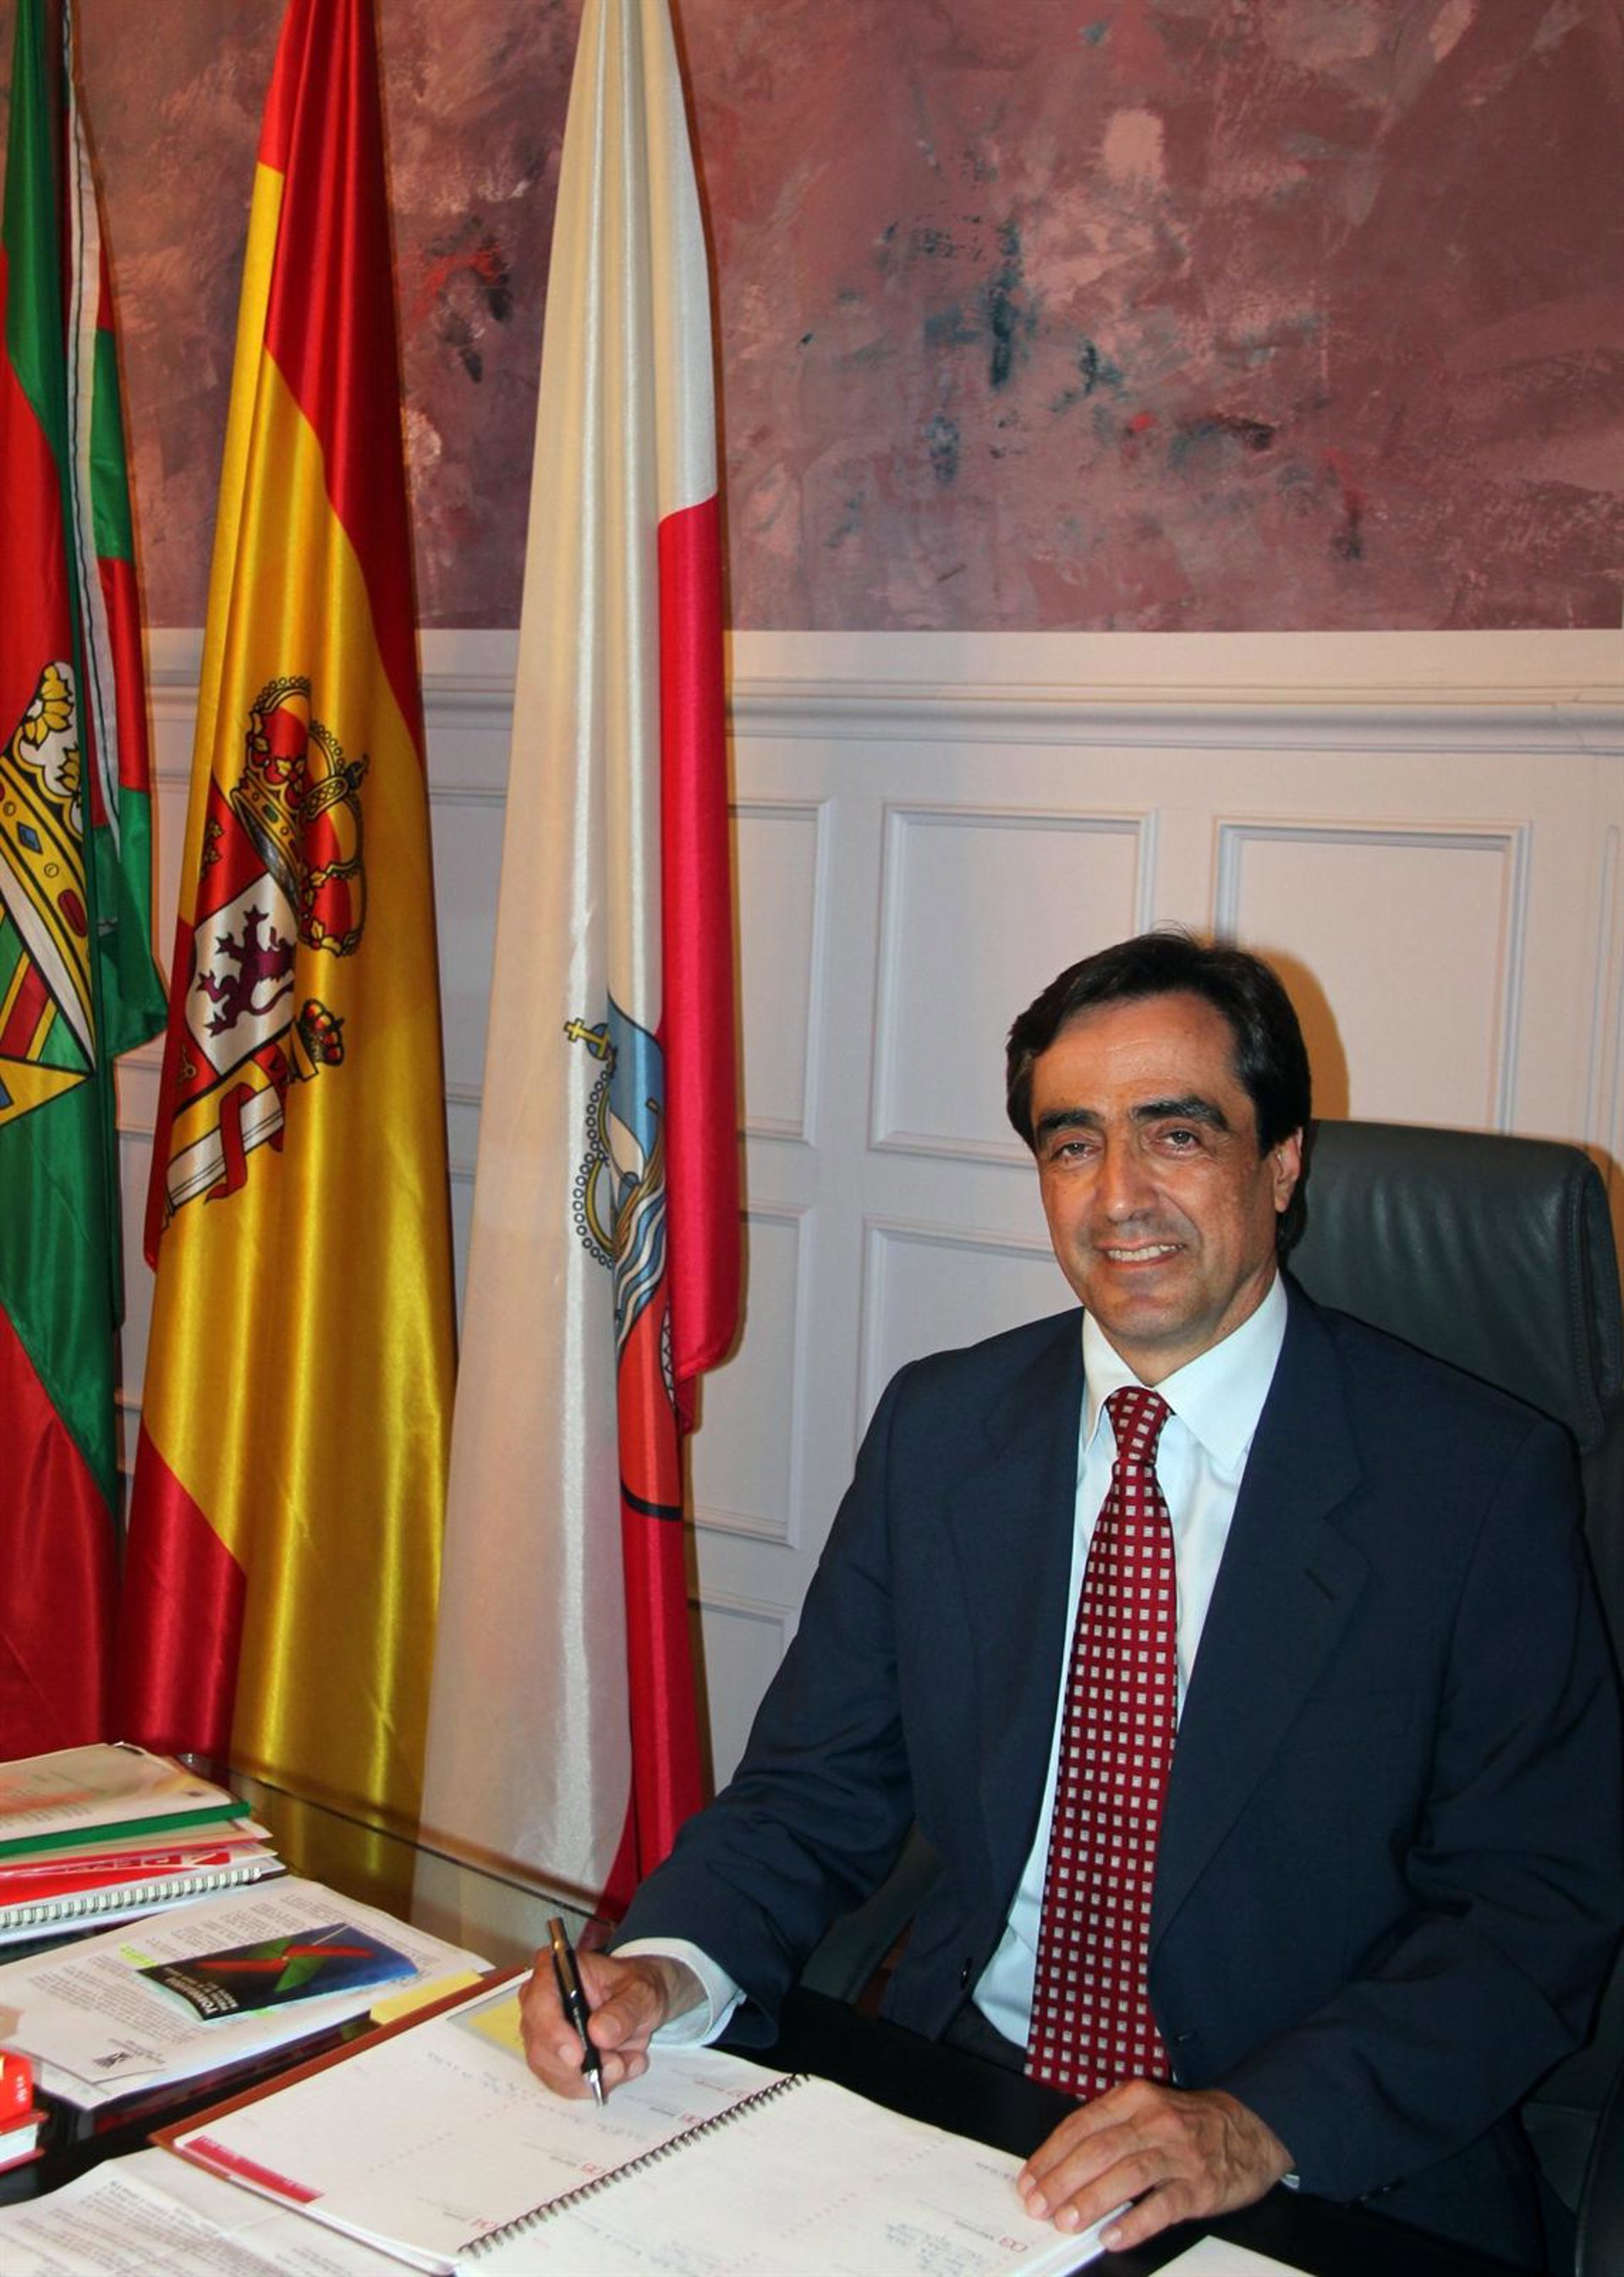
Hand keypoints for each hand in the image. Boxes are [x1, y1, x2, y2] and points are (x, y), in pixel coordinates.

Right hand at [518, 1947, 702, 2098]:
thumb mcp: (642, 1993)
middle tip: (617, 2065)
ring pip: (553, 2072)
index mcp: (555, 1971)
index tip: (577, 2056)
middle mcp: (540, 2003)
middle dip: (580, 2066)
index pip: (539, 2002)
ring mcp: (542, 2035)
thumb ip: (624, 2011)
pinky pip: (565, 2085)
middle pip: (540, 2046)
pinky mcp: (551, 2061)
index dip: (553, 2033)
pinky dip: (594, 2084)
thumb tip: (598, 2034)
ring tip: (626, 2061)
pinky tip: (619, 2066)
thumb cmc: (634, 1988)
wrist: (639, 2002)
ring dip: (592, 2076)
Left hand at [1017, 2079, 1291, 2251]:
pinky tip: (1114, 2236)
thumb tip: (1059, 2168)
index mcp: (1133, 2098)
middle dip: (1063, 2180)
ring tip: (1067, 2222)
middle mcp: (1154, 2120)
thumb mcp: (1145, 2110)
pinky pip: (1164, 2205)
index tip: (1029, 2181)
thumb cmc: (1187, 2123)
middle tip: (1039, 2207)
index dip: (1050, 2155)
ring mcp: (1179, 2153)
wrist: (1250, 2126)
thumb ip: (1108, 2131)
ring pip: (1128, 2174)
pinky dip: (1136, 2221)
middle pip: (1099, 2149)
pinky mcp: (1201, 2185)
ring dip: (1092, 2200)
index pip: (1081, 2126)